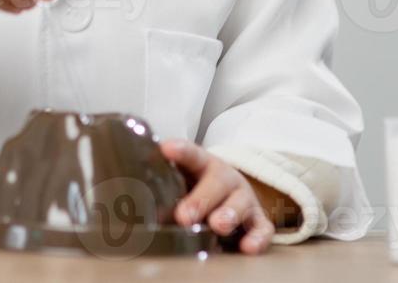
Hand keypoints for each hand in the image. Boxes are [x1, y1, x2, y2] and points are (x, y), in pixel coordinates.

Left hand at [160, 140, 274, 254]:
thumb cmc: (199, 187)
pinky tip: (247, 247)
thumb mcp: (184, 180)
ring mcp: (244, 198)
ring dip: (228, 215)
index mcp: (204, 165)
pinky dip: (257, 238)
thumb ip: (167, 186)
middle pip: (216, 183)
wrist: (231, 193)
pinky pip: (262, 228)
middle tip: (184, 216)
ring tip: (217, 226)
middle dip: (200, 200)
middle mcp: (226, 179)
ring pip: (240, 204)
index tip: (167, 149)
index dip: (181, 151)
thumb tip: (135, 200)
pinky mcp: (258, 219)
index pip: (192, 155)